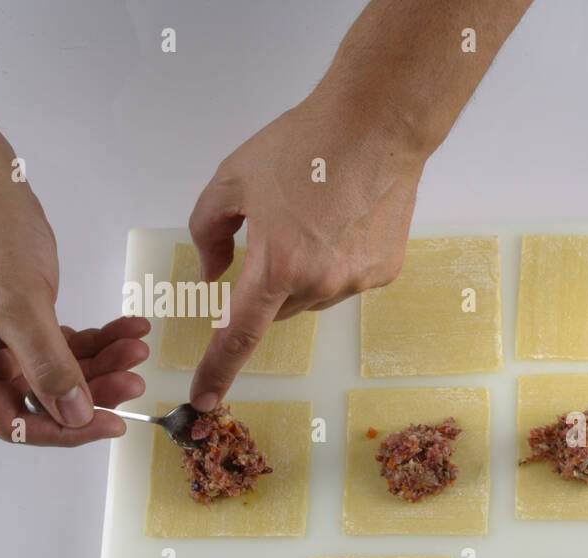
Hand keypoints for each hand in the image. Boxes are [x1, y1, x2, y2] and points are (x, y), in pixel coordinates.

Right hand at [0, 172, 148, 445]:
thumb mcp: (16, 302)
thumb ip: (46, 363)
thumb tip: (74, 417)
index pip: (12, 421)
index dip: (63, 431)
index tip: (111, 426)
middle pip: (46, 400)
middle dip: (95, 390)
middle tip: (134, 380)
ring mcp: (6, 343)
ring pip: (66, 372)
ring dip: (106, 362)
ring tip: (136, 347)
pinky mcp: (29, 322)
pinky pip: (71, 344)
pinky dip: (103, 339)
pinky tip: (131, 329)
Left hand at [187, 85, 424, 409]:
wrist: (378, 127)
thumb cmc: (304, 144)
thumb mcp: (231, 179)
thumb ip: (208, 233)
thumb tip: (211, 274)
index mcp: (276, 264)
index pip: (239, 335)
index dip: (218, 371)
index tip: (203, 400)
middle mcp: (319, 283)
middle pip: (277, 311)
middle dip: (264, 290)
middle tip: (268, 241)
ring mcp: (356, 281)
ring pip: (312, 298)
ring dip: (301, 275)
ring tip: (311, 220)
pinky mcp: (383, 271)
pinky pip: (346, 282)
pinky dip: (335, 262)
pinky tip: (341, 222)